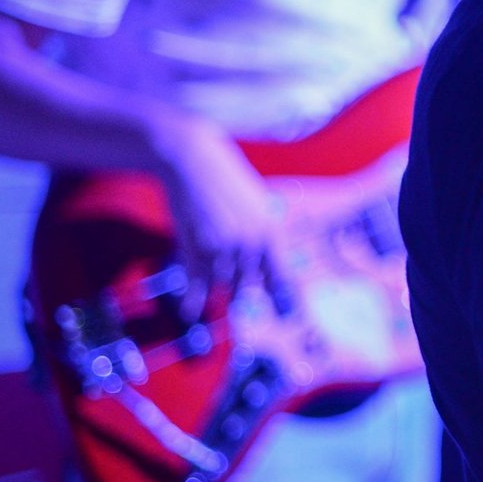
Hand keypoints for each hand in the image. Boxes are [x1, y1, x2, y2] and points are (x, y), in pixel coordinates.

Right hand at [148, 110, 278, 305]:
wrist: (193, 160)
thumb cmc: (225, 180)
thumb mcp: (255, 205)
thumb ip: (261, 234)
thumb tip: (266, 262)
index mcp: (270, 232)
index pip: (283, 276)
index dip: (287, 301)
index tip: (291, 319)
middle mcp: (251, 243)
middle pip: (251, 286)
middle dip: (247, 299)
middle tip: (249, 321)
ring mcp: (223, 247)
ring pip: (225, 287)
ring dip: (221, 299)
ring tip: (221, 316)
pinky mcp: (197, 247)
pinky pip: (197, 283)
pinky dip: (194, 300)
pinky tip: (191, 312)